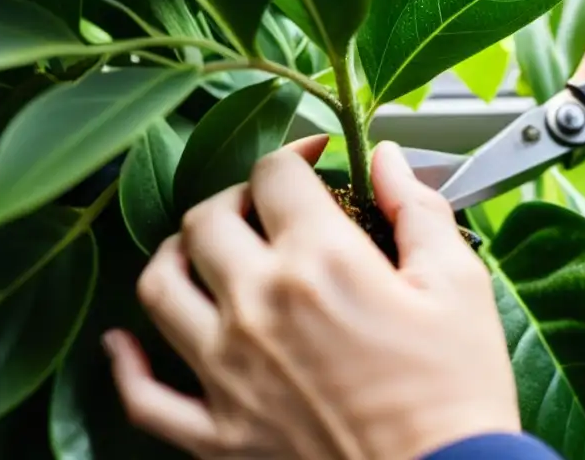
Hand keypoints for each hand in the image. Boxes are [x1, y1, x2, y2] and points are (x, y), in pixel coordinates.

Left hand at [103, 137, 518, 459]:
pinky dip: (127, 365)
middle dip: (236, 198)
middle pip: (207, 219)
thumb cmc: (456, 391)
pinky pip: (143, 396)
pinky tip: (126, 344)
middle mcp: (258, 307)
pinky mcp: (218, 435)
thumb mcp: (458, 284)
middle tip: (266, 209)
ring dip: (176, 255)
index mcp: (320, 263)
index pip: (275, 174)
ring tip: (204, 253)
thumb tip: (388, 159)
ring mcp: (227, 373)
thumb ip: (418, 209)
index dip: (295, 152)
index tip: (314, 159)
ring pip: (159, 288)